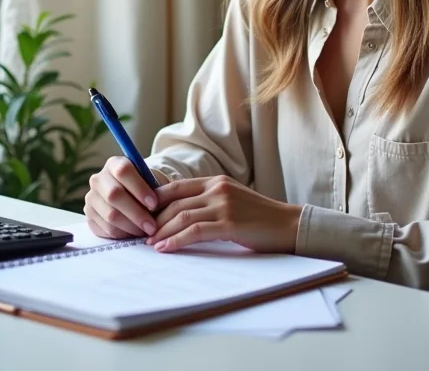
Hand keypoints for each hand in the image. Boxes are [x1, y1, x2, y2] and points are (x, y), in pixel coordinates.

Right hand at [84, 156, 165, 238]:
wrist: (129, 195)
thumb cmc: (144, 188)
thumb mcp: (151, 182)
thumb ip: (156, 188)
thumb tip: (162, 203)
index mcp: (114, 164)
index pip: (123, 171)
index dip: (139, 188)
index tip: (154, 204)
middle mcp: (99, 179)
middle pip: (114, 195)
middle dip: (136, 213)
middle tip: (152, 226)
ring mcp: (91, 198)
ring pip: (110, 215)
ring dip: (131, 227)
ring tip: (145, 231)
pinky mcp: (89, 216)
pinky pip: (105, 229)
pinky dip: (122, 234)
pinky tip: (134, 233)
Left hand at [145, 175, 302, 253]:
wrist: (287, 226)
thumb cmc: (258, 218)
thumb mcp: (231, 201)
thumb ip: (208, 202)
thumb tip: (178, 216)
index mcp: (216, 181)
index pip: (176, 187)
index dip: (156, 201)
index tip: (142, 215)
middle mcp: (217, 188)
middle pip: (175, 202)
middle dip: (155, 219)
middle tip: (141, 233)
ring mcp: (224, 204)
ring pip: (182, 216)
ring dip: (162, 231)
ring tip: (149, 243)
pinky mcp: (230, 223)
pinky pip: (195, 231)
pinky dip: (176, 240)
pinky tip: (165, 248)